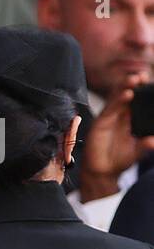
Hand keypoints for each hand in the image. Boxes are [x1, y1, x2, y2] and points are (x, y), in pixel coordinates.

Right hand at [78, 73, 153, 201]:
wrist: (101, 172)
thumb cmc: (119, 160)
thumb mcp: (137, 152)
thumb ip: (145, 145)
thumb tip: (153, 141)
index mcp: (129, 119)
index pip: (136, 100)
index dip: (142, 90)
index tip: (149, 81)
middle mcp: (119, 116)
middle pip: (126, 95)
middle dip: (134, 84)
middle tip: (143, 76)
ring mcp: (109, 118)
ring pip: (116, 98)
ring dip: (125, 87)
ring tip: (135, 79)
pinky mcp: (100, 123)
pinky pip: (109, 109)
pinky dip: (117, 101)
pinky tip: (126, 94)